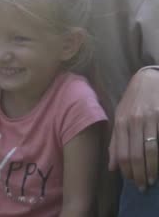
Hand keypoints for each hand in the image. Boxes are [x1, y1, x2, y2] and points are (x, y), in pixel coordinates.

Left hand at [109, 68, 158, 190]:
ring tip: (152, 181)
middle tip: (142, 186)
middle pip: (134, 154)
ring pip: (149, 150)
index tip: (131, 181)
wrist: (149, 78)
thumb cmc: (134, 100)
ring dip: (151, 169)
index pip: (120, 152)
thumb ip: (115, 141)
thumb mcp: (120, 116)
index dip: (125, 170)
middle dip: (138, 174)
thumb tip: (112, 167)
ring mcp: (148, 119)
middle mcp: (132, 121)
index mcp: (120, 122)